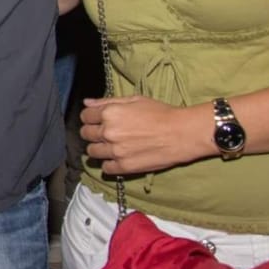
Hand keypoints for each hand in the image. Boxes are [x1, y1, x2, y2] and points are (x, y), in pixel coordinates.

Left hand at [79, 96, 204, 174]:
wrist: (183, 133)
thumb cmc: (161, 113)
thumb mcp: (134, 100)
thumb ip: (107, 101)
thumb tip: (87, 103)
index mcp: (110, 113)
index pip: (85, 116)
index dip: (90, 117)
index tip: (96, 120)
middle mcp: (109, 132)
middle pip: (86, 134)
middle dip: (92, 132)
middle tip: (104, 133)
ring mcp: (116, 151)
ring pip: (92, 152)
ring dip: (98, 149)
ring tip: (110, 146)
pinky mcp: (125, 166)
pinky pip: (105, 168)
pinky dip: (109, 164)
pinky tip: (118, 158)